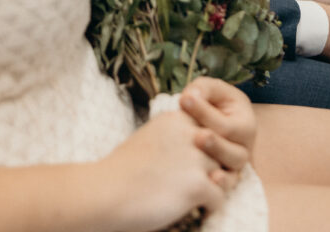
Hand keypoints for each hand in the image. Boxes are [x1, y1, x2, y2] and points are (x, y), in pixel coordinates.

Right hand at [106, 110, 224, 231]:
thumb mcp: (150, 137)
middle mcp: (190, 133)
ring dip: (216, 187)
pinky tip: (197, 210)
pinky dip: (211, 207)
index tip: (200, 162)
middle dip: (216, 166)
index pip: (208, 127)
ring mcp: (195, 158)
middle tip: (210, 182)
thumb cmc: (122, 169)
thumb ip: (174, 137)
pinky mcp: (197, 185)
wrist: (106, 191)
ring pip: (224, 173)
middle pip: (220, 149)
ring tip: (203, 198)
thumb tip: (198, 144)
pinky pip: (219, 197)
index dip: (208, 147)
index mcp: (177, 119)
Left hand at [181, 78, 255, 188]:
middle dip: (215, 145)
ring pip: (231, 172)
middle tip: (198, 136)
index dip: (204, 112)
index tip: (184, 100)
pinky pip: (225, 190)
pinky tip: (208, 181)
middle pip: (234, 152)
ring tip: (198, 148)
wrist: (206, 122)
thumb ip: (202, 88)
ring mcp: (235, 167)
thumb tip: (191, 97)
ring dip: (214, 162)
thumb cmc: (210, 103)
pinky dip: (218, 188)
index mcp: (245, 123)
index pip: (226, 124)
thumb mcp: (209, 89)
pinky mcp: (225, 181)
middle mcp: (245, 148)